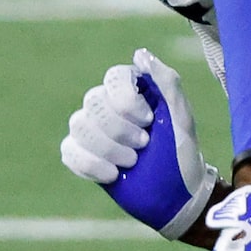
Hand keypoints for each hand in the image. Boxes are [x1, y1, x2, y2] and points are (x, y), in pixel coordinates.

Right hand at [59, 48, 218, 239]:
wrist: (175, 196)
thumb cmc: (182, 154)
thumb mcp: (181, 117)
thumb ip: (167, 82)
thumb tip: (140, 54)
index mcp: (133, 91)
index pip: (113, 77)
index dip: (127, 101)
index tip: (149, 121)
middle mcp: (109, 106)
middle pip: (93, 102)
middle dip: (120, 130)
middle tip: (144, 146)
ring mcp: (93, 131)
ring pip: (78, 126)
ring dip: (107, 149)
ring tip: (131, 163)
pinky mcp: (83, 155)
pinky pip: (69, 151)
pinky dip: (90, 165)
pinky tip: (113, 175)